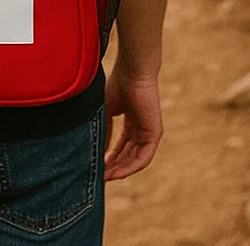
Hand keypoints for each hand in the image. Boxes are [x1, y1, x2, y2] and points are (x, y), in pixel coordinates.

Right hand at [103, 66, 162, 180]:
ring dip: (119, 170)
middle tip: (98, 176)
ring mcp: (148, 133)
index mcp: (131, 123)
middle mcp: (140, 130)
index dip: (108, 158)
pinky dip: (129, 167)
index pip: (120, 147)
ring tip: (104, 178)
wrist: (132, 72)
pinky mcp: (154, 135)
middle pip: (126, 155)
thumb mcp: (106, 111)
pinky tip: (116, 173)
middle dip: (112, 167)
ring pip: (134, 159)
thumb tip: (95, 150)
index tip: (95, 166)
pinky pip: (143, 158)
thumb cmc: (118, 84)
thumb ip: (104, 130)